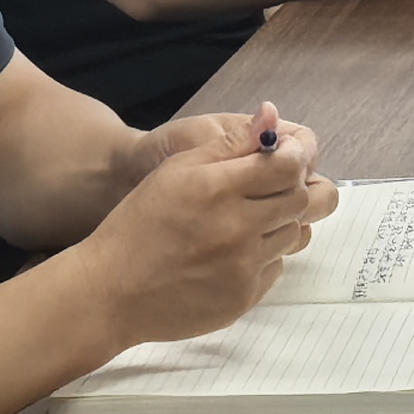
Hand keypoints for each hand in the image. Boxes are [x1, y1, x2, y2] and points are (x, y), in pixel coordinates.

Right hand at [77, 103, 334, 346]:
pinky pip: (276, 267)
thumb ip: (231, 142)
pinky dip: (264, 256)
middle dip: (295, 187)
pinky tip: (231, 253)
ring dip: (280, 222)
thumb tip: (272, 114)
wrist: (111, 292)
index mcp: (219, 189)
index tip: (288, 155)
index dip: (296, 155)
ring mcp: (242, 268)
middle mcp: (237, 229)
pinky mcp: (243, 298)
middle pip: (301, 199)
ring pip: (294, 234)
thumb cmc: (140, 224)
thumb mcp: (178, 168)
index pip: (290, 165)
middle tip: (272, 187)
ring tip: (246, 220)